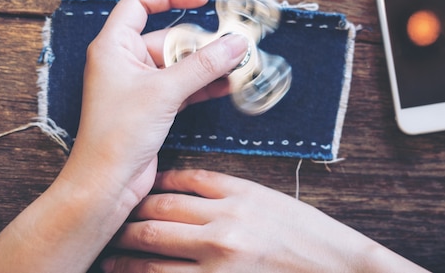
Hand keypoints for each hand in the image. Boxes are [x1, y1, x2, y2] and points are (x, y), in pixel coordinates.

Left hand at [61, 0, 248, 205]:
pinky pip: (183, 86)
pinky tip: (227, 86)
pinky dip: (203, 85)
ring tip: (237, 65)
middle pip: (170, 37)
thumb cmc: (117, 135)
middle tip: (232, 45)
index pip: (140, 4)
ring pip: (180, 64)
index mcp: (114, 46)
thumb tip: (235, 43)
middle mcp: (125, 62)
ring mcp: (140, 85)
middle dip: (202, 42)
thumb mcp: (165, 91)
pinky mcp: (153, 106)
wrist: (107, 183)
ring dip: (207, 65)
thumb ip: (204, 65)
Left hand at [102, 170, 430, 272]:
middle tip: (111, 218)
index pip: (184, 179)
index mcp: (241, 192)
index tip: (140, 187)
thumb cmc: (307, 235)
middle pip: (160, 212)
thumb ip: (230, 193)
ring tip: (108, 255)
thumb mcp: (271, 201)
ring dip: (125, 252)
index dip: (156, 183)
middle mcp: (224, 222)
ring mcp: (219, 257)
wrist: (337, 267)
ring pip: (154, 249)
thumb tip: (188, 190)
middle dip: (130, 216)